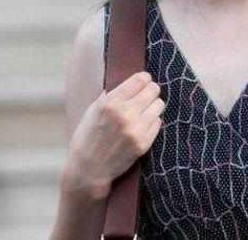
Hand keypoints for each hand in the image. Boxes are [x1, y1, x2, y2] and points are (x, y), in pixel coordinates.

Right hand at [64, 71, 164, 198]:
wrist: (88, 169)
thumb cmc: (88, 136)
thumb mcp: (93, 109)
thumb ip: (111, 94)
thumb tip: (131, 81)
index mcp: (110, 103)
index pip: (140, 79)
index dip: (144, 78)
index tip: (143, 81)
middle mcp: (125, 114)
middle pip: (153, 90)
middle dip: (150, 90)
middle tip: (146, 95)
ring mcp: (136, 129)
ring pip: (159, 105)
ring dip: (153, 106)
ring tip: (145, 110)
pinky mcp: (144, 143)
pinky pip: (158, 122)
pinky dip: (152, 121)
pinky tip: (143, 125)